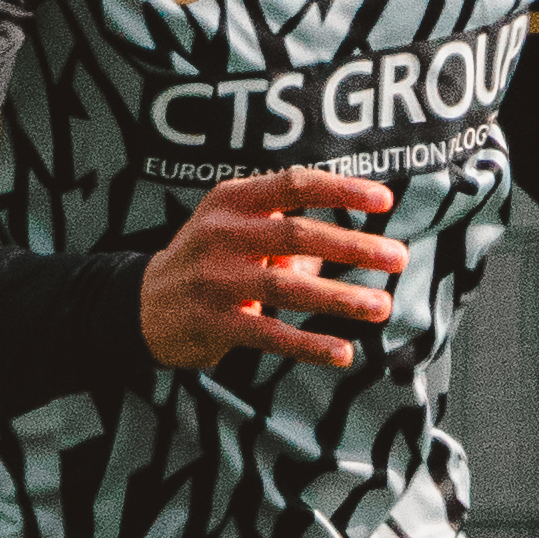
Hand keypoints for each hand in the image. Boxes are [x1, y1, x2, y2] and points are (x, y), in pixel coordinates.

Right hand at [139, 168, 407, 373]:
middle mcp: (220, 234)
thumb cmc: (209, 260)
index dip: (342, 190)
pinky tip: (341, 352)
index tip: (386, 199)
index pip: (293, 185)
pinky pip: (269, 334)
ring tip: (381, 306)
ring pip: (287, 287)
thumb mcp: (238, 230)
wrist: (140, 305)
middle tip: (398, 256)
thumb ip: (290, 234)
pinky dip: (308, 345)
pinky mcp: (212, 321)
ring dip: (340, 298)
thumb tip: (353, 245)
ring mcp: (214, 279)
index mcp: (232, 201)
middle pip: (297, 235)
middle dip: (353, 246)